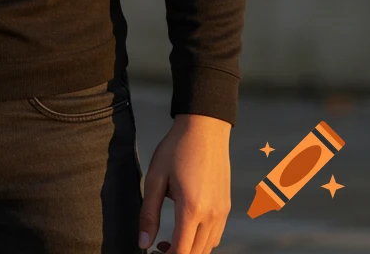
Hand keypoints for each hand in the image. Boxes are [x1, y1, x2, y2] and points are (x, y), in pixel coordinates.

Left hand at [138, 113, 231, 253]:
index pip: (181, 251)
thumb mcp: (155, 178)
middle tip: (158, 248)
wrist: (205, 128)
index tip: (153, 252)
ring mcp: (222, 212)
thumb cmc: (177, 148)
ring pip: (208, 248)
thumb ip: (149, 214)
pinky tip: (187, 227)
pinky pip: (215, 236)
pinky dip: (202, 241)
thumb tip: (143, 243)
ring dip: (190, 250)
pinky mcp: (226, 207)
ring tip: (171, 239)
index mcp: (192, 208)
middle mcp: (211, 215)